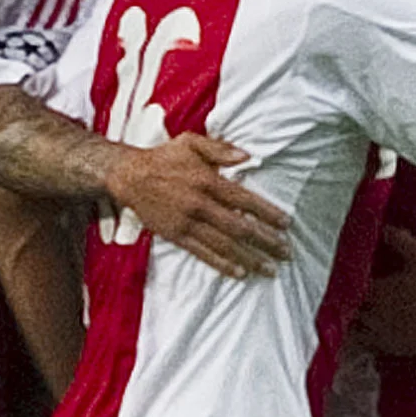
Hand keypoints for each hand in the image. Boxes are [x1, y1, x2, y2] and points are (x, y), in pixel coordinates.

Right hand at [102, 131, 293, 279]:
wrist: (129, 176)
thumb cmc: (164, 157)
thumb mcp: (191, 143)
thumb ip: (220, 149)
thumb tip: (247, 156)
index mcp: (207, 181)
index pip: (245, 200)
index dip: (268, 213)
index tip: (286, 224)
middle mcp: (200, 205)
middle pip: (240, 227)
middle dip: (266, 241)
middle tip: (286, 252)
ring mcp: (188, 223)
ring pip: (225, 245)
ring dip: (250, 259)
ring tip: (270, 269)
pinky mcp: (177, 236)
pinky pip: (203, 254)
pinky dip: (223, 265)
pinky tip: (240, 273)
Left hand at [353, 226, 415, 358]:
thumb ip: (401, 241)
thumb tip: (384, 228)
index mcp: (378, 292)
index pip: (350, 286)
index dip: (348, 280)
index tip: (348, 275)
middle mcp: (376, 316)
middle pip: (349, 311)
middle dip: (348, 303)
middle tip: (349, 295)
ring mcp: (385, 336)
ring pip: (356, 331)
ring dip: (354, 323)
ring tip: (356, 316)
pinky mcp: (396, 350)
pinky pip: (372, 347)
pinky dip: (367, 340)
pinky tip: (373, 334)